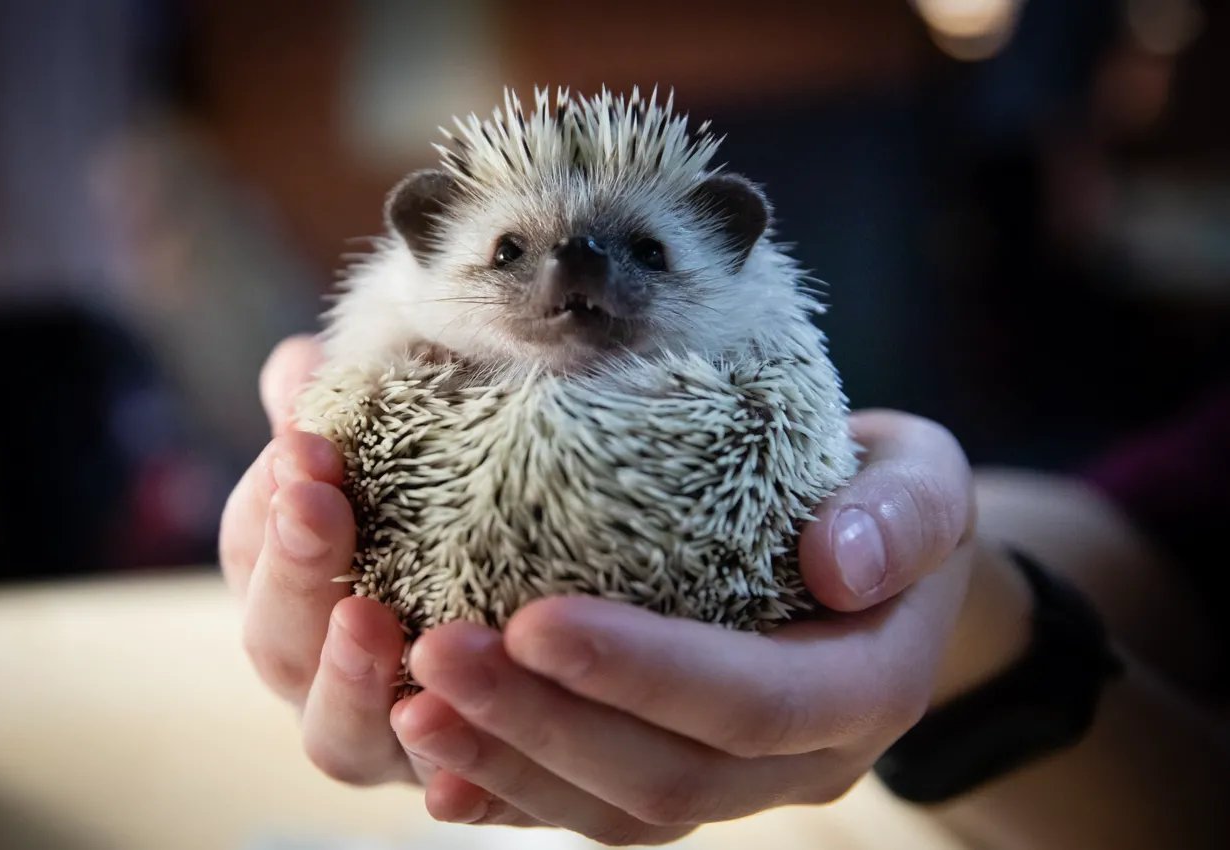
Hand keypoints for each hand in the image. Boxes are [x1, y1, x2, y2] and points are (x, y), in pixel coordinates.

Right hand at [218, 334, 417, 785]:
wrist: (535, 613)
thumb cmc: (447, 520)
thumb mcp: (403, 459)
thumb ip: (349, 415)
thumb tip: (299, 364)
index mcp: (294, 590)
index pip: (253, 547)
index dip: (269, 499)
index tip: (304, 442)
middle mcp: (321, 672)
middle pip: (275, 642)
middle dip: (293, 568)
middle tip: (318, 504)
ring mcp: (382, 736)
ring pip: (336, 735)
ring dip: (346, 679)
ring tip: (371, 620)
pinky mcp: (448, 781)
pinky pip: (438, 791)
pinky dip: (442, 774)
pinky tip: (457, 747)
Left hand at [390, 411, 976, 844]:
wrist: (875, 563)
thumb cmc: (885, 504)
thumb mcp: (925, 478)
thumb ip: (907, 513)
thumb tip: (841, 563)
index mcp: (863, 688)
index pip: (753, 701)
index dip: (644, 672)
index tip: (535, 619)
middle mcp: (796, 761)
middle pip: (664, 775)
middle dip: (541, 724)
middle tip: (435, 651)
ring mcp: (733, 783)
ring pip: (614, 811)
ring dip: (507, 763)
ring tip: (412, 702)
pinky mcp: (676, 777)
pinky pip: (588, 809)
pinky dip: (507, 793)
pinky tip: (430, 759)